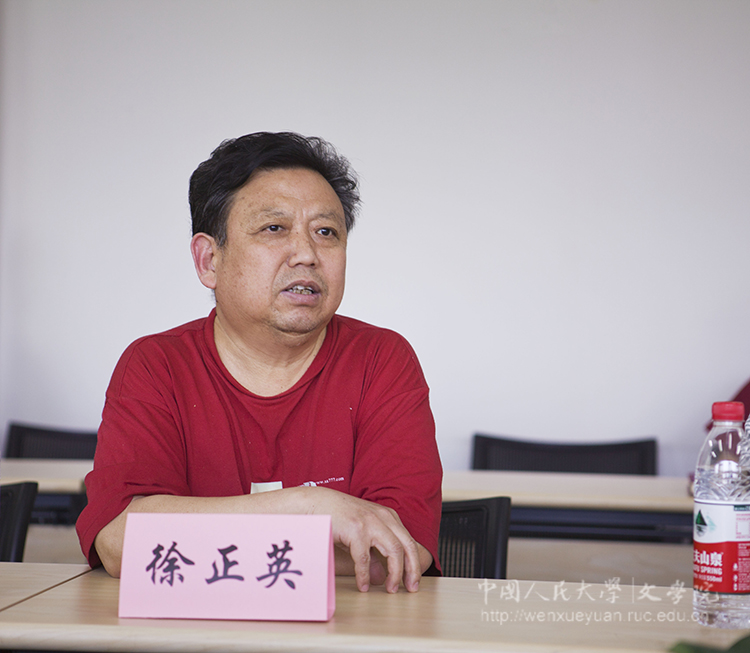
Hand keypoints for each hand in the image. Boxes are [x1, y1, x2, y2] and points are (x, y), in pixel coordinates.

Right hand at [301, 487, 422, 592]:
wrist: (318, 503)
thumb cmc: (340, 518)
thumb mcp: (362, 534)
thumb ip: (375, 552)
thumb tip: (383, 575)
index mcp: (388, 517)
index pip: (409, 542)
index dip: (414, 563)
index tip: (413, 582)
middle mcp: (383, 517)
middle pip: (406, 546)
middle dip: (411, 570)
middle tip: (410, 589)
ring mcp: (370, 522)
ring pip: (393, 550)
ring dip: (395, 573)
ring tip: (390, 589)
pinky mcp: (356, 529)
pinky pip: (364, 558)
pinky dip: (364, 575)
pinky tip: (363, 585)